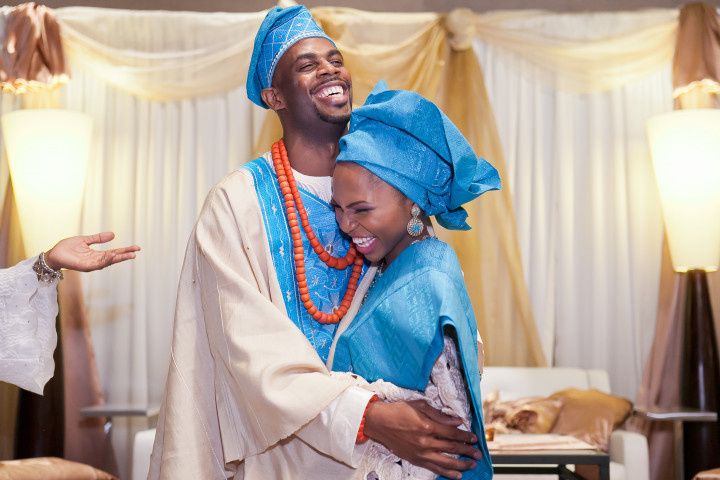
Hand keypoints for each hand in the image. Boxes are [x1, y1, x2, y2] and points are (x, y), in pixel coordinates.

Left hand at [44, 232, 139, 271]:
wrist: (53, 254)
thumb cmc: (67, 248)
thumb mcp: (85, 240)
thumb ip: (98, 238)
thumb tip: (113, 234)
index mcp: (97, 255)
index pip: (114, 252)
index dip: (125, 250)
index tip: (136, 248)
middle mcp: (96, 261)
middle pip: (114, 258)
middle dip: (125, 255)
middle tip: (136, 252)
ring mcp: (91, 264)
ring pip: (108, 262)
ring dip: (119, 258)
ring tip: (129, 255)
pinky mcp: (85, 266)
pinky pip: (98, 263)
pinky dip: (107, 260)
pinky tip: (113, 256)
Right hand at [363, 399, 480, 478]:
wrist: (378, 422)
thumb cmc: (398, 410)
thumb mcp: (420, 406)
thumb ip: (440, 415)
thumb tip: (457, 421)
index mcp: (427, 426)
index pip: (452, 433)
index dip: (465, 436)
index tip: (474, 438)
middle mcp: (425, 441)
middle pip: (452, 448)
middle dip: (467, 451)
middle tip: (478, 454)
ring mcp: (420, 452)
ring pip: (446, 461)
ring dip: (461, 464)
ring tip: (472, 464)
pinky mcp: (415, 459)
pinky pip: (434, 468)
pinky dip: (447, 472)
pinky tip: (457, 474)